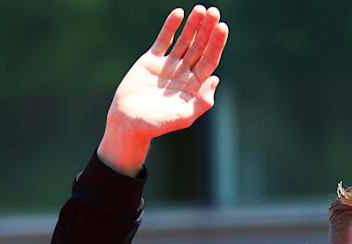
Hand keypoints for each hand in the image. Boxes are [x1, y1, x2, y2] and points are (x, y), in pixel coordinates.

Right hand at [97, 6, 228, 173]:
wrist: (128, 122)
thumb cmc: (157, 124)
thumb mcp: (184, 116)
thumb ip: (202, 101)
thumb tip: (215, 79)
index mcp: (194, 86)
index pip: (209, 60)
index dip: (216, 44)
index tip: (222, 27)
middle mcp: (184, 73)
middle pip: (199, 47)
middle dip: (207, 30)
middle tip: (214, 12)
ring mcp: (168, 65)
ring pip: (184, 41)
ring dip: (192, 25)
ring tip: (201, 9)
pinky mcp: (151, 60)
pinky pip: (163, 40)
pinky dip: (171, 27)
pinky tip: (179, 13)